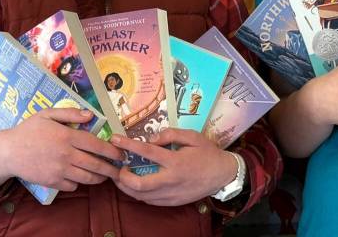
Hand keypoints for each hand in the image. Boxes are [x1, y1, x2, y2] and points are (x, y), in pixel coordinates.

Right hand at [0, 107, 124, 190]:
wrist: (8, 152)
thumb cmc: (29, 130)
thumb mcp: (47, 114)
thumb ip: (70, 113)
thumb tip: (91, 115)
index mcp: (67, 136)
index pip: (97, 145)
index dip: (112, 151)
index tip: (121, 154)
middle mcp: (66, 155)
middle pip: (96, 165)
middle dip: (111, 169)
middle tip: (119, 170)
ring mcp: (59, 170)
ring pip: (86, 178)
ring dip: (99, 178)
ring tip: (105, 176)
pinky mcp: (52, 182)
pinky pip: (72, 186)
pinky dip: (79, 183)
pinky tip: (81, 178)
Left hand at [111, 128, 238, 205]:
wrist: (223, 175)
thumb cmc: (207, 153)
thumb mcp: (192, 136)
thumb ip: (170, 134)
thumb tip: (150, 139)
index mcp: (176, 161)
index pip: (147, 152)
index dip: (128, 145)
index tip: (114, 139)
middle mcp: (171, 180)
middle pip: (138, 185)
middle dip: (122, 177)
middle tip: (118, 167)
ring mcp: (171, 194)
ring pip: (141, 196)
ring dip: (127, 187)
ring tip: (122, 176)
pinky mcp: (172, 203)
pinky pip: (150, 201)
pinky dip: (139, 194)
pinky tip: (136, 185)